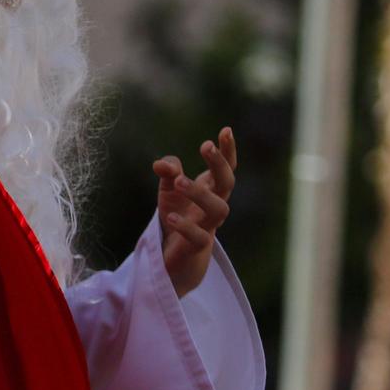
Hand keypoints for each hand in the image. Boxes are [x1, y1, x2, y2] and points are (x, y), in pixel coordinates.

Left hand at [152, 127, 236, 294]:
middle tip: (205, 145)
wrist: (174, 259)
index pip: (225, 168)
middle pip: (227, 183)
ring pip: (218, 209)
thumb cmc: (177, 218)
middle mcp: (213, 206)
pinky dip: (187, 226)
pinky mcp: (197, 248)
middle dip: (218, 163)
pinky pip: (199, 237)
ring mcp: (208, 227)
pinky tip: (171, 216)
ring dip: (200, 192)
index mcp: (211, 189)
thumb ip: (168, 172)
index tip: (226, 130)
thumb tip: (161, 164)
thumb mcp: (169, 191)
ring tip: (179, 181)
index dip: (228, 150)